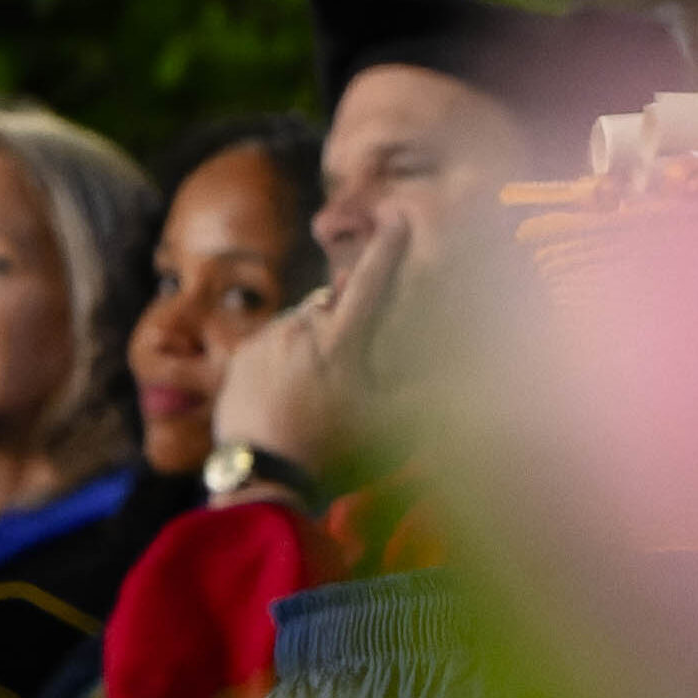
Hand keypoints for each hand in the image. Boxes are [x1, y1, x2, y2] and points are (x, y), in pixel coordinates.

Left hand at [214, 214, 403, 478]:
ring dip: (314, 338)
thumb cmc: (332, 455)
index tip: (396, 220)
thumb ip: (422, 393)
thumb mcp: (388, 427)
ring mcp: (266, 341)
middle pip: (331, 305)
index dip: (386, 251)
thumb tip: (458, 376)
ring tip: (318, 386)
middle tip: (352, 359)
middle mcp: (300, 330)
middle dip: (346, 317)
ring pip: (300, 323)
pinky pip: (271, 342)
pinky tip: (290, 391)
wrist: (259, 477)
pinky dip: (285, 354)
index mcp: (341, 342)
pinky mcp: (240, 357)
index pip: (370, 284)